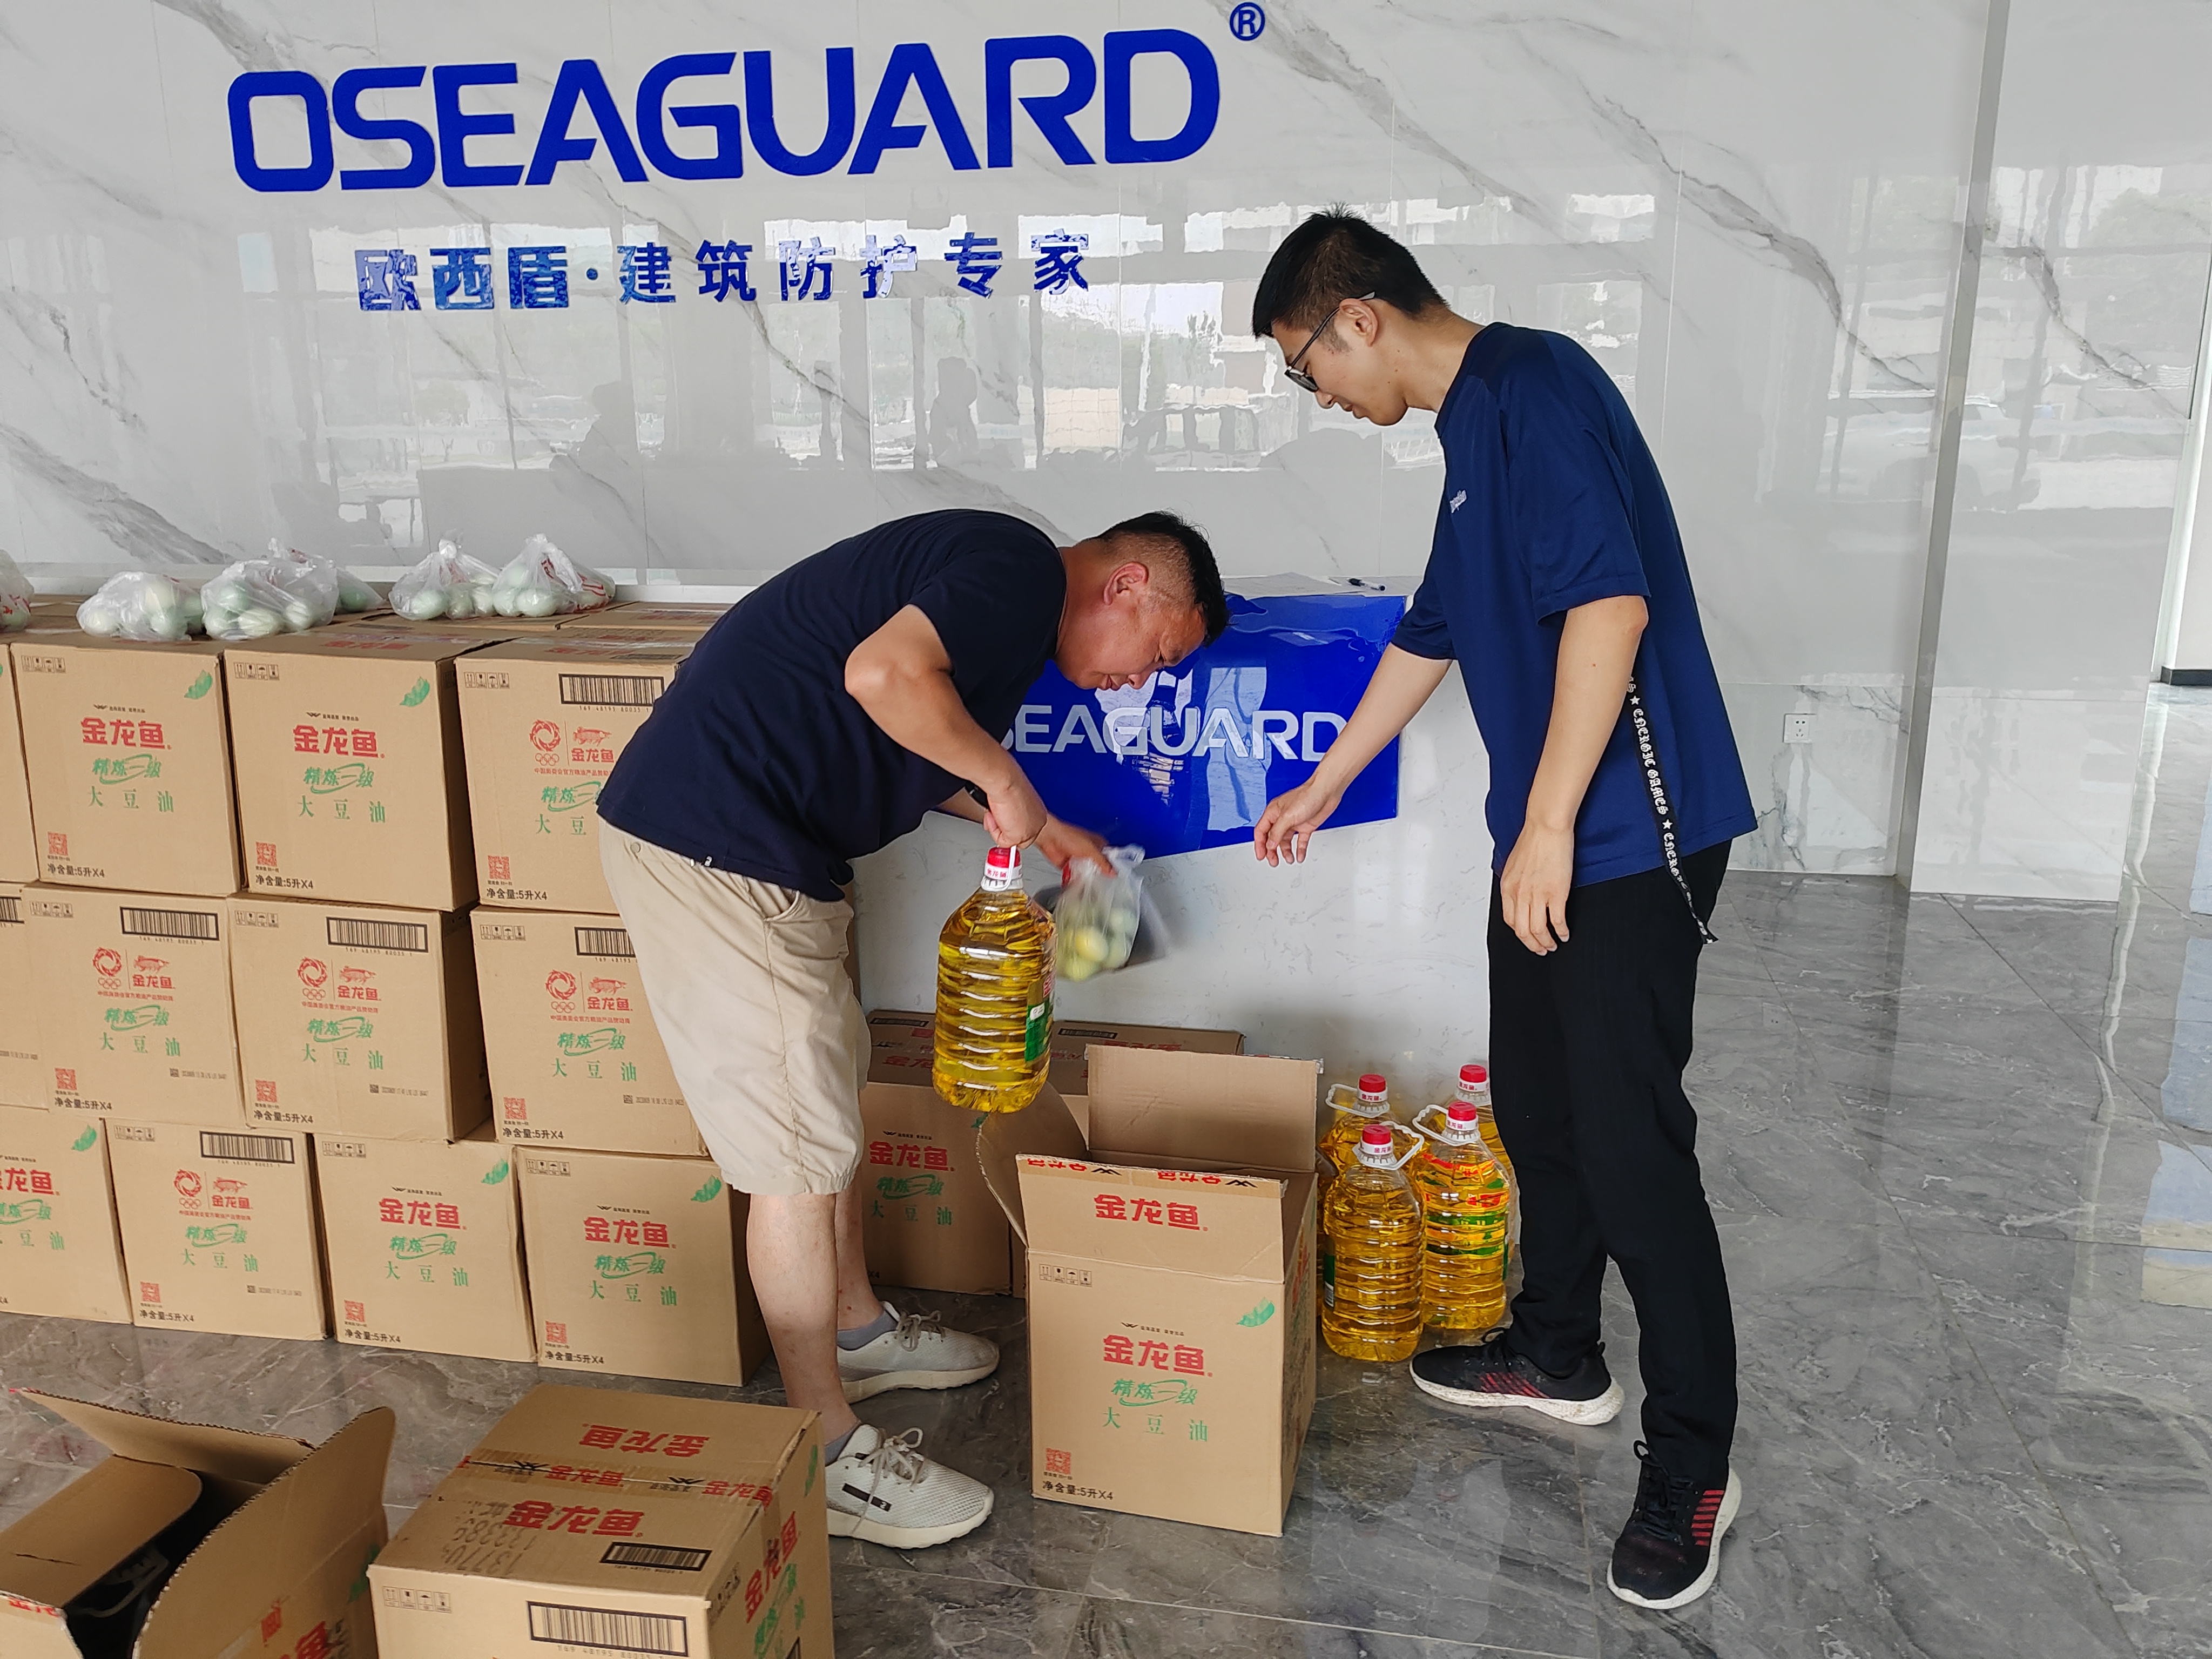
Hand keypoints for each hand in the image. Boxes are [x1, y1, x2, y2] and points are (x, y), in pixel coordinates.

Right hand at [982, 770, 1048, 847]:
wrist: (1004, 779)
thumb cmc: (1007, 782)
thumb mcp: (1012, 799)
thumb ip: (1011, 812)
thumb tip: (1002, 819)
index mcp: (1038, 811)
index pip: (1026, 827)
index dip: (1009, 825)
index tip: (1001, 820)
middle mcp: (1038, 821)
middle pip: (1020, 837)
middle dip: (1004, 829)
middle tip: (995, 816)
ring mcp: (1031, 830)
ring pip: (1010, 840)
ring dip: (998, 828)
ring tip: (995, 812)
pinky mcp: (1019, 837)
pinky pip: (1002, 842)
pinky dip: (994, 831)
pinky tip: (995, 816)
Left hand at [1035, 815, 1109, 878]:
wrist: (1050, 838)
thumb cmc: (1068, 836)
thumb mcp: (1091, 850)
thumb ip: (1103, 862)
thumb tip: (1113, 872)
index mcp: (1097, 843)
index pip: (1108, 856)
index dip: (1111, 866)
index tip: (1113, 876)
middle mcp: (1088, 851)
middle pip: (1097, 866)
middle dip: (1098, 874)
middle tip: (1102, 883)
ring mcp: (1078, 858)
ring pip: (1086, 872)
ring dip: (1086, 877)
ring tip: (1090, 885)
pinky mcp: (1068, 865)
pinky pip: (1074, 875)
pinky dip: (1076, 879)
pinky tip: (1078, 883)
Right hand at [1252, 774, 1345, 866]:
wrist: (1327, 792)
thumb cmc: (1307, 796)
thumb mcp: (1287, 816)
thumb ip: (1277, 832)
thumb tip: (1270, 844)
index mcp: (1273, 812)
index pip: (1261, 831)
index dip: (1259, 845)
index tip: (1261, 856)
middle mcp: (1282, 818)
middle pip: (1272, 838)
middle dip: (1271, 851)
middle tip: (1273, 861)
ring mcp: (1294, 823)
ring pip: (1285, 841)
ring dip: (1285, 851)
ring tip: (1288, 859)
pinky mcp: (1306, 826)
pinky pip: (1300, 841)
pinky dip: (1299, 850)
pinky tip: (1299, 856)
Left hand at [1499, 821, 1574, 953]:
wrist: (1546, 827)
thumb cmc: (1533, 841)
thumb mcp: (1513, 865)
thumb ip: (1514, 883)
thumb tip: (1518, 896)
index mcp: (1508, 888)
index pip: (1510, 921)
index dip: (1520, 934)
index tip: (1528, 938)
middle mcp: (1519, 894)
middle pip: (1523, 931)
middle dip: (1532, 945)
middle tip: (1541, 949)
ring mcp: (1537, 895)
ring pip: (1538, 930)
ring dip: (1546, 942)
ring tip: (1553, 945)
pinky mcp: (1556, 893)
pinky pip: (1557, 921)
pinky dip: (1561, 932)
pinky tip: (1565, 934)